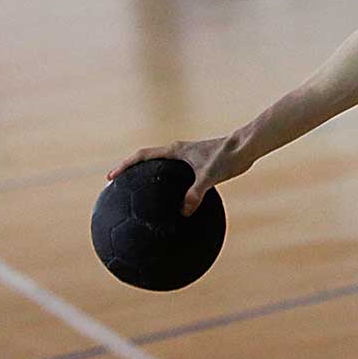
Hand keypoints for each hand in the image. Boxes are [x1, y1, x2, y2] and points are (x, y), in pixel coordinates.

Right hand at [105, 136, 251, 215]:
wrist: (246, 147)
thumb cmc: (228, 156)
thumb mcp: (210, 176)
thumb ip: (196, 193)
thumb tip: (184, 212)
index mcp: (175, 150)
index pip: (142, 155)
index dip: (125, 165)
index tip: (111, 177)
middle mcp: (178, 151)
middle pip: (147, 160)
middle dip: (131, 171)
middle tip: (118, 186)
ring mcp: (187, 157)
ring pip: (161, 167)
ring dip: (149, 177)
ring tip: (140, 196)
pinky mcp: (197, 163)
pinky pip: (175, 175)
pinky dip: (168, 184)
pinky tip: (172, 201)